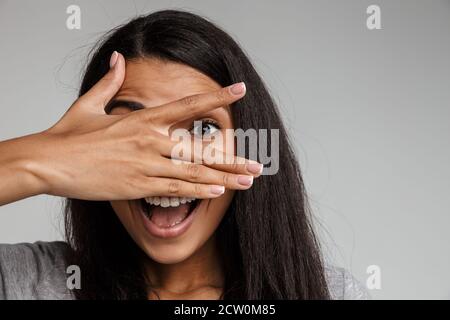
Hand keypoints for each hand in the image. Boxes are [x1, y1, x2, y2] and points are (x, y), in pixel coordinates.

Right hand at [30, 52, 261, 200]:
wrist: (47, 162)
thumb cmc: (68, 135)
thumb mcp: (90, 104)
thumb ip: (111, 81)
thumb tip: (119, 58)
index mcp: (142, 118)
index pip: (188, 105)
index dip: (217, 97)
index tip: (240, 90)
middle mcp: (150, 140)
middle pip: (200, 148)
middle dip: (231, 158)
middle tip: (257, 165)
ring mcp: (145, 164)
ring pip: (192, 172)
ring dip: (223, 178)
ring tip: (247, 182)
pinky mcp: (136, 185)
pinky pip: (173, 188)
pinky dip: (197, 191)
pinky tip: (217, 193)